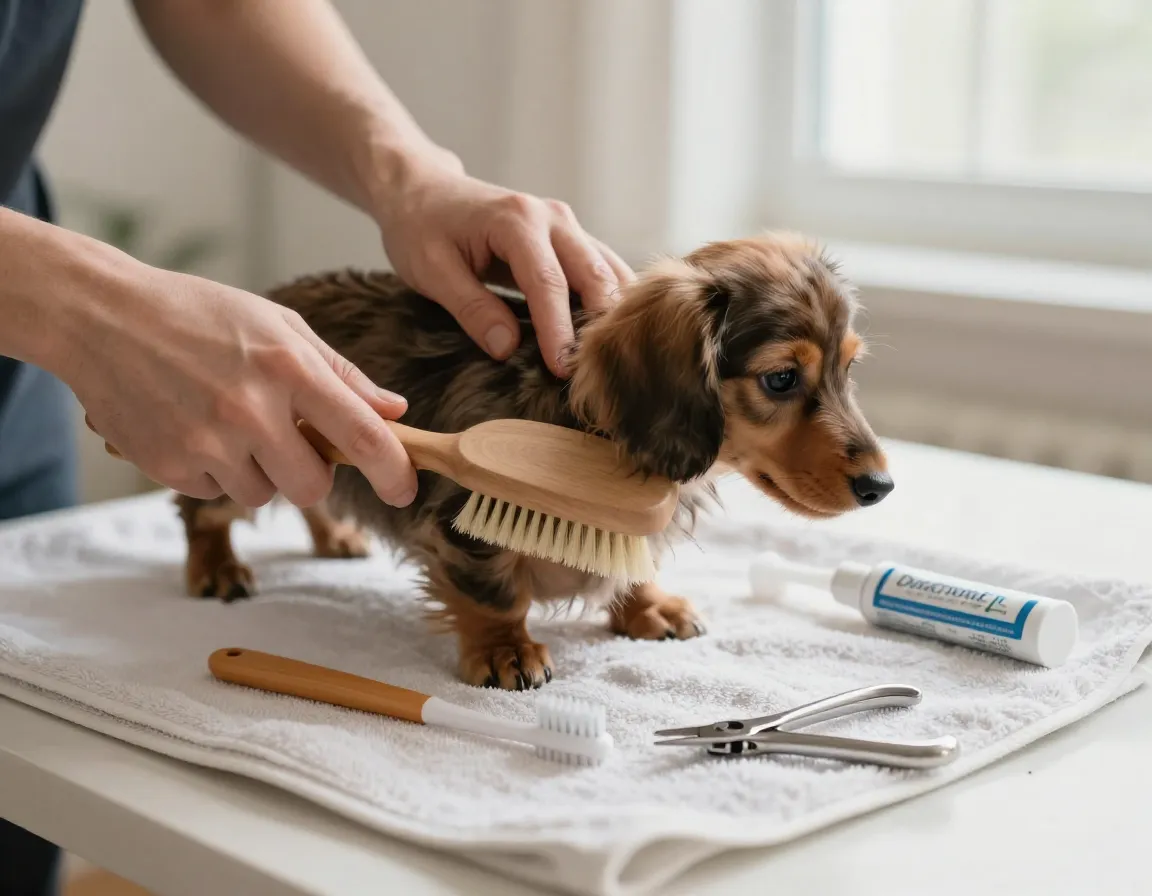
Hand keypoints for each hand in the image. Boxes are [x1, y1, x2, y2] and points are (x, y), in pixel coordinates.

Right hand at [70, 264, 417, 508]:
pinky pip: (215, 491)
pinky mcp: (168, 465)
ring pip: (262, 496)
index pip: (361, 435)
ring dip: (259, 472)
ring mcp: (206, 442)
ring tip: (230, 424)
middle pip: (313, 487)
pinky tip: (193, 426)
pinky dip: (214, 471)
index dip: (393, 471)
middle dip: (312, 475)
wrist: (102, 316)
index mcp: (288, 367)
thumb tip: (394, 411)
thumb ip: (341, 373)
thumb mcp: (280, 325)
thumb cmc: (200, 314)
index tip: (405, 491)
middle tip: (291, 443)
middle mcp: (250, 409)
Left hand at [373, 159, 633, 377]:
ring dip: (613, 316)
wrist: (424, 190)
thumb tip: (507, 349)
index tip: (563, 371)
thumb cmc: (421, 227)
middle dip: (599, 326)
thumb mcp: (431, 270)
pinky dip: (610, 304)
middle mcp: (553, 218)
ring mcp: (567, 227)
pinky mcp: (571, 240)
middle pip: (594, 275)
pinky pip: (604, 272)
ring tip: (609, 362)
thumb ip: (471, 308)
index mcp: (517, 220)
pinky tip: (607, 339)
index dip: (558, 331)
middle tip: (595, 375)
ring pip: (609, 273)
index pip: (549, 283)